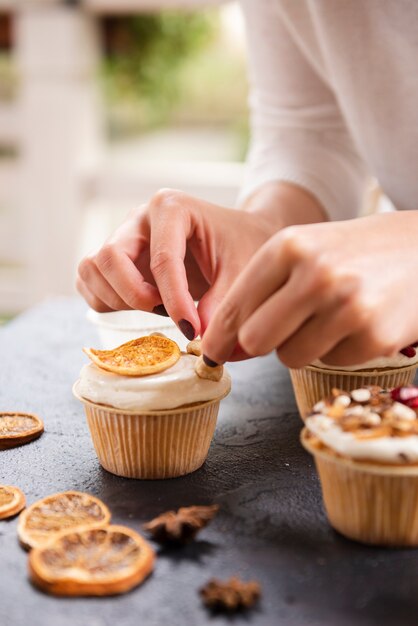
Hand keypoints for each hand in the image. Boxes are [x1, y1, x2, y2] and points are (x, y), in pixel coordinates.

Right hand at [77, 188, 278, 340]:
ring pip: (91, 270)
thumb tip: (199, 337)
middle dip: (134, 295)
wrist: (237, 237)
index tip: (192, 330)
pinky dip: (107, 302)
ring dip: (118, 299)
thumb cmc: (241, 246)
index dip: (175, 301)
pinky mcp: (115, 260)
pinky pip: (89, 283)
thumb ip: (223, 302)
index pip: (162, 258)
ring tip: (158, 306)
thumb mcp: (242, 269)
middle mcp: (139, 219)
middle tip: (165, 312)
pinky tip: (144, 306)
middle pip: (108, 258)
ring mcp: (122, 238)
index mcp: (171, 207)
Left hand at [201, 211, 417, 367]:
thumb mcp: (306, 250)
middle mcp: (316, 274)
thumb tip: (226, 342)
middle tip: (281, 331)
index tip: (212, 352)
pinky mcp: (375, 337)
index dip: (218, 336)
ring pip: (290, 358)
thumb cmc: (354, 252)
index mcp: (290, 246)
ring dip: (302, 346)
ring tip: (329, 318)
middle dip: (261, 343)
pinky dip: (338, 349)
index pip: (234, 306)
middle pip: (254, 340)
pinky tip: (357, 323)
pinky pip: (330, 363)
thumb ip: (264, 288)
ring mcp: (348, 307)